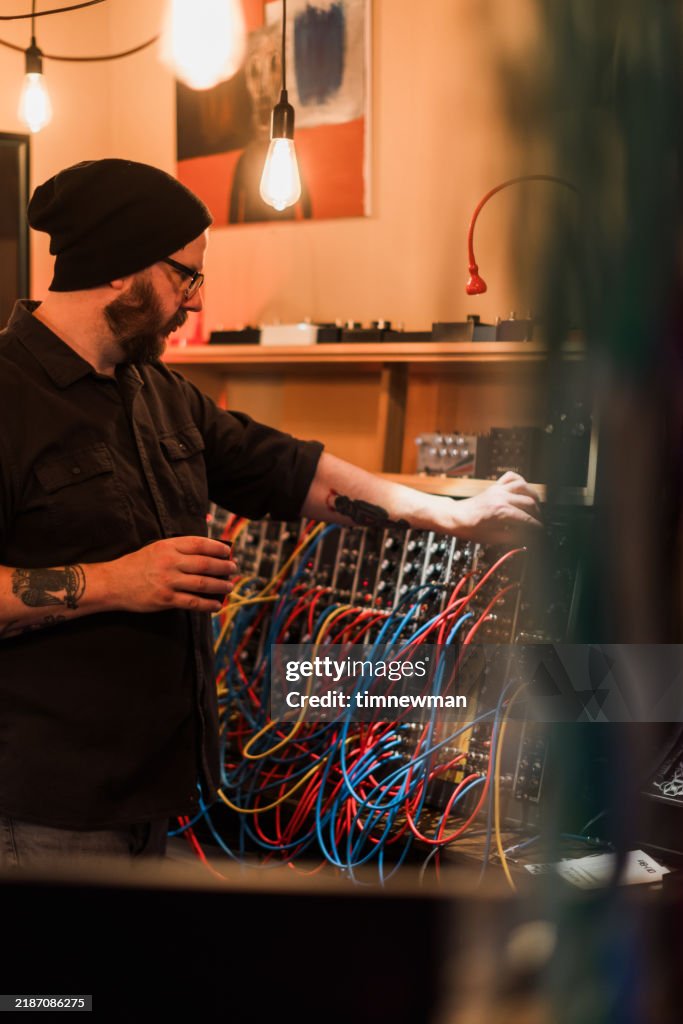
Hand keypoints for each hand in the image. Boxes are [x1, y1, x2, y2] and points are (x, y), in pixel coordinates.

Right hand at [103, 536, 238, 613]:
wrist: (113, 583)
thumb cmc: (137, 565)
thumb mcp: (156, 549)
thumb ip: (178, 550)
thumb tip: (208, 555)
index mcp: (168, 546)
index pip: (200, 544)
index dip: (218, 547)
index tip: (228, 551)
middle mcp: (170, 562)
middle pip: (205, 564)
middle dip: (224, 567)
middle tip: (234, 569)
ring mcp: (168, 581)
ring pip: (203, 583)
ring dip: (220, 585)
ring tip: (229, 586)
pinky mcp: (166, 599)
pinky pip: (193, 602)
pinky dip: (208, 604)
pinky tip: (217, 605)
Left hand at [455, 472, 542, 543]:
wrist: (454, 516)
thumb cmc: (469, 528)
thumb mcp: (491, 538)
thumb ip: (511, 537)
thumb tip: (527, 537)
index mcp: (500, 511)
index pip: (526, 519)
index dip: (537, 527)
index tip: (541, 532)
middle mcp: (501, 497)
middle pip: (529, 503)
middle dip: (538, 515)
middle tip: (539, 523)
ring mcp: (498, 489)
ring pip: (525, 487)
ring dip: (533, 498)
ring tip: (536, 508)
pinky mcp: (495, 486)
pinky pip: (512, 477)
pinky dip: (521, 481)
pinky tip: (524, 490)